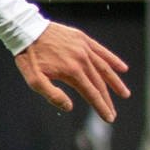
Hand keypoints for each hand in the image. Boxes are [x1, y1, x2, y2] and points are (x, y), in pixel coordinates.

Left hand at [14, 22, 129, 121]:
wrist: (25, 31)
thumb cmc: (28, 58)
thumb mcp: (34, 80)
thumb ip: (52, 95)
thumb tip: (70, 107)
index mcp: (71, 72)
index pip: (91, 94)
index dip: (101, 107)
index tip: (109, 118)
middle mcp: (82, 60)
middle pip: (99, 84)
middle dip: (107, 100)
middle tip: (113, 113)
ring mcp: (84, 48)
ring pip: (104, 68)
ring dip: (115, 82)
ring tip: (124, 94)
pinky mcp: (83, 39)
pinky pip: (102, 51)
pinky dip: (113, 60)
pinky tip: (123, 68)